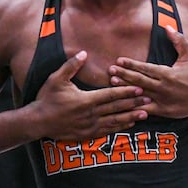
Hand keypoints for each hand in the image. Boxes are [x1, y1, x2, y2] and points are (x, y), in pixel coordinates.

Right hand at [34, 51, 150, 140]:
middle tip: (150, 100)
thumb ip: (70, 66)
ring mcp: (90, 125)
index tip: (140, 88)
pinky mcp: (87, 134)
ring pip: (115, 121)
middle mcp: (91, 114)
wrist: (37, 121)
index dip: (126, 91)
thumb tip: (83, 53)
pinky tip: (129, 124)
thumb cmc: (46, 99)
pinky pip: (107, 131)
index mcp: (86, 100)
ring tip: (145, 114)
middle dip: (134, 103)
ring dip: (131, 117)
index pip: (111, 95)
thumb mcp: (56, 79)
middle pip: (117, 108)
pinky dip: (120, 127)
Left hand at [108, 26, 187, 118]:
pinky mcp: (164, 111)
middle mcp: (164, 88)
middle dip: (124, 75)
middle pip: (139, 81)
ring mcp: (163, 101)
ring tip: (112, 84)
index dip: (132, 64)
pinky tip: (123, 103)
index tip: (119, 60)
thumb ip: (178, 40)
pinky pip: (146, 110)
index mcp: (169, 74)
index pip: (146, 68)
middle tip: (110, 71)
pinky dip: (134, 107)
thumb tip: (167, 26)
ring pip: (140, 95)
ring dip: (125, 89)